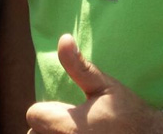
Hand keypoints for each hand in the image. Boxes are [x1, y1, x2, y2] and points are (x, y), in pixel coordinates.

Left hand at [26, 34, 162, 133]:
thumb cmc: (128, 112)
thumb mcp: (104, 85)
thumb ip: (79, 65)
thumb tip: (64, 38)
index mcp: (70, 127)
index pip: (34, 114)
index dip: (46, 110)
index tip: (67, 110)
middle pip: (35, 132)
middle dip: (48, 126)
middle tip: (72, 123)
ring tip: (76, 131)